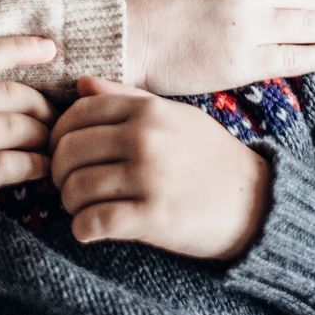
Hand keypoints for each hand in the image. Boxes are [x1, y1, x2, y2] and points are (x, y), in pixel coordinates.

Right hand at [0, 35, 57, 229]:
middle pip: (8, 95)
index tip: (49, 48)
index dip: (19, 48)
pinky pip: (5, 165)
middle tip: (55, 118)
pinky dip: (31, 165)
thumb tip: (4, 91)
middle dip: (40, 106)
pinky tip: (40, 169)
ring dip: (41, 136)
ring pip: (12, 128)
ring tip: (51, 144)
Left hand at [50, 76, 270, 260]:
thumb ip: (127, 98)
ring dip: (68, 203)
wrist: (257, 202)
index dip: (58, 136)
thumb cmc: (209, 156)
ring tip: (79, 208)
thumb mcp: (173, 116)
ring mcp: (150, 177)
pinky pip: (94, 221)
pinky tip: (89, 229)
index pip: (77, 114)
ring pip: (76, 188)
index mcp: (147, 110)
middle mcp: (145, 138)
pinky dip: (82, 229)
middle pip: (69, 151)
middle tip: (66, 186)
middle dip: (58, 172)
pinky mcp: (155, 217)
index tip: (62, 154)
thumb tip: (81, 85)